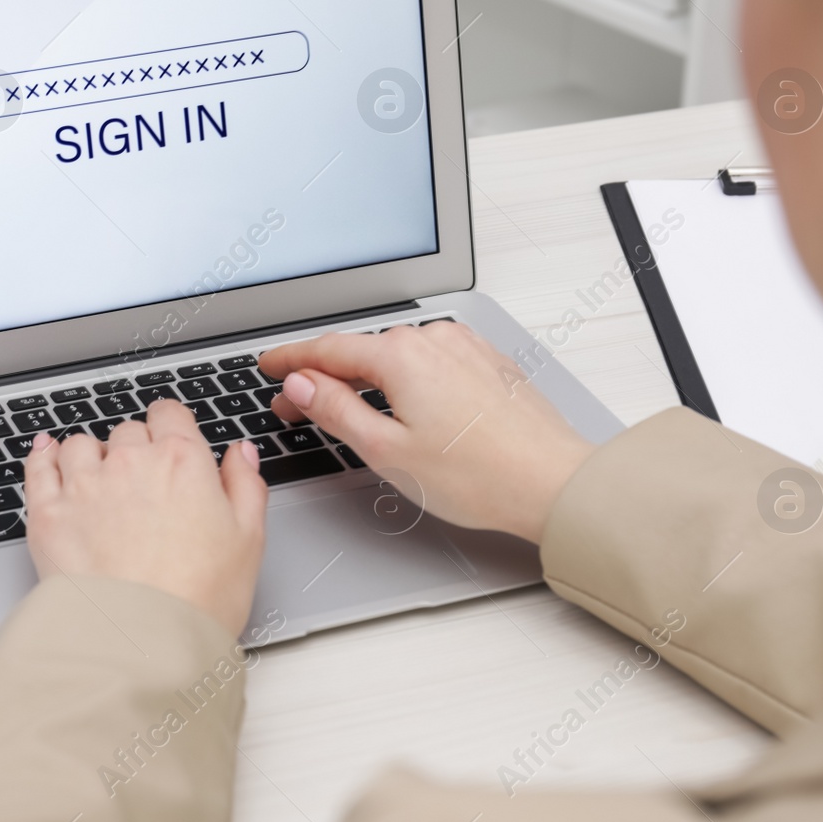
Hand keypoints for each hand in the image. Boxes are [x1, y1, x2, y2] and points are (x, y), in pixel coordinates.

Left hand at [23, 400, 269, 637]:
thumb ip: (245, 485)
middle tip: (144, 482)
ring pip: (82, 444)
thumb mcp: (249, 540)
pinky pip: (39, 466)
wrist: (141, 645)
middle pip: (128, 431)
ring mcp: (83, 486)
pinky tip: (48, 453)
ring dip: (92, 455)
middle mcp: (129, 463)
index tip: (170, 437)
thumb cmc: (198, 600)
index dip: (171, 425)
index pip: (169, 414)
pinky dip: (43, 455)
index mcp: (181, 462)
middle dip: (136, 448)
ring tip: (99, 479)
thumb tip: (241, 454)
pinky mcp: (48, 513)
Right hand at [259, 323, 593, 543]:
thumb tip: (300, 385)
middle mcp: (433, 339)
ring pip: (398, 356)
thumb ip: (336, 409)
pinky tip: (403, 403)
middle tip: (297, 405)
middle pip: (362, 350)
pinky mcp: (487, 363)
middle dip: (325, 374)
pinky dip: (405, 378)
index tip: (268, 366)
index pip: (326, 349)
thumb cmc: (479, 475)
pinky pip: (430, 362)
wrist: (554, 482)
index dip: (290, 359)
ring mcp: (465, 347)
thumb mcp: (386, 450)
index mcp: (401, 354)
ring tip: (347, 407)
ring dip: (367, 376)